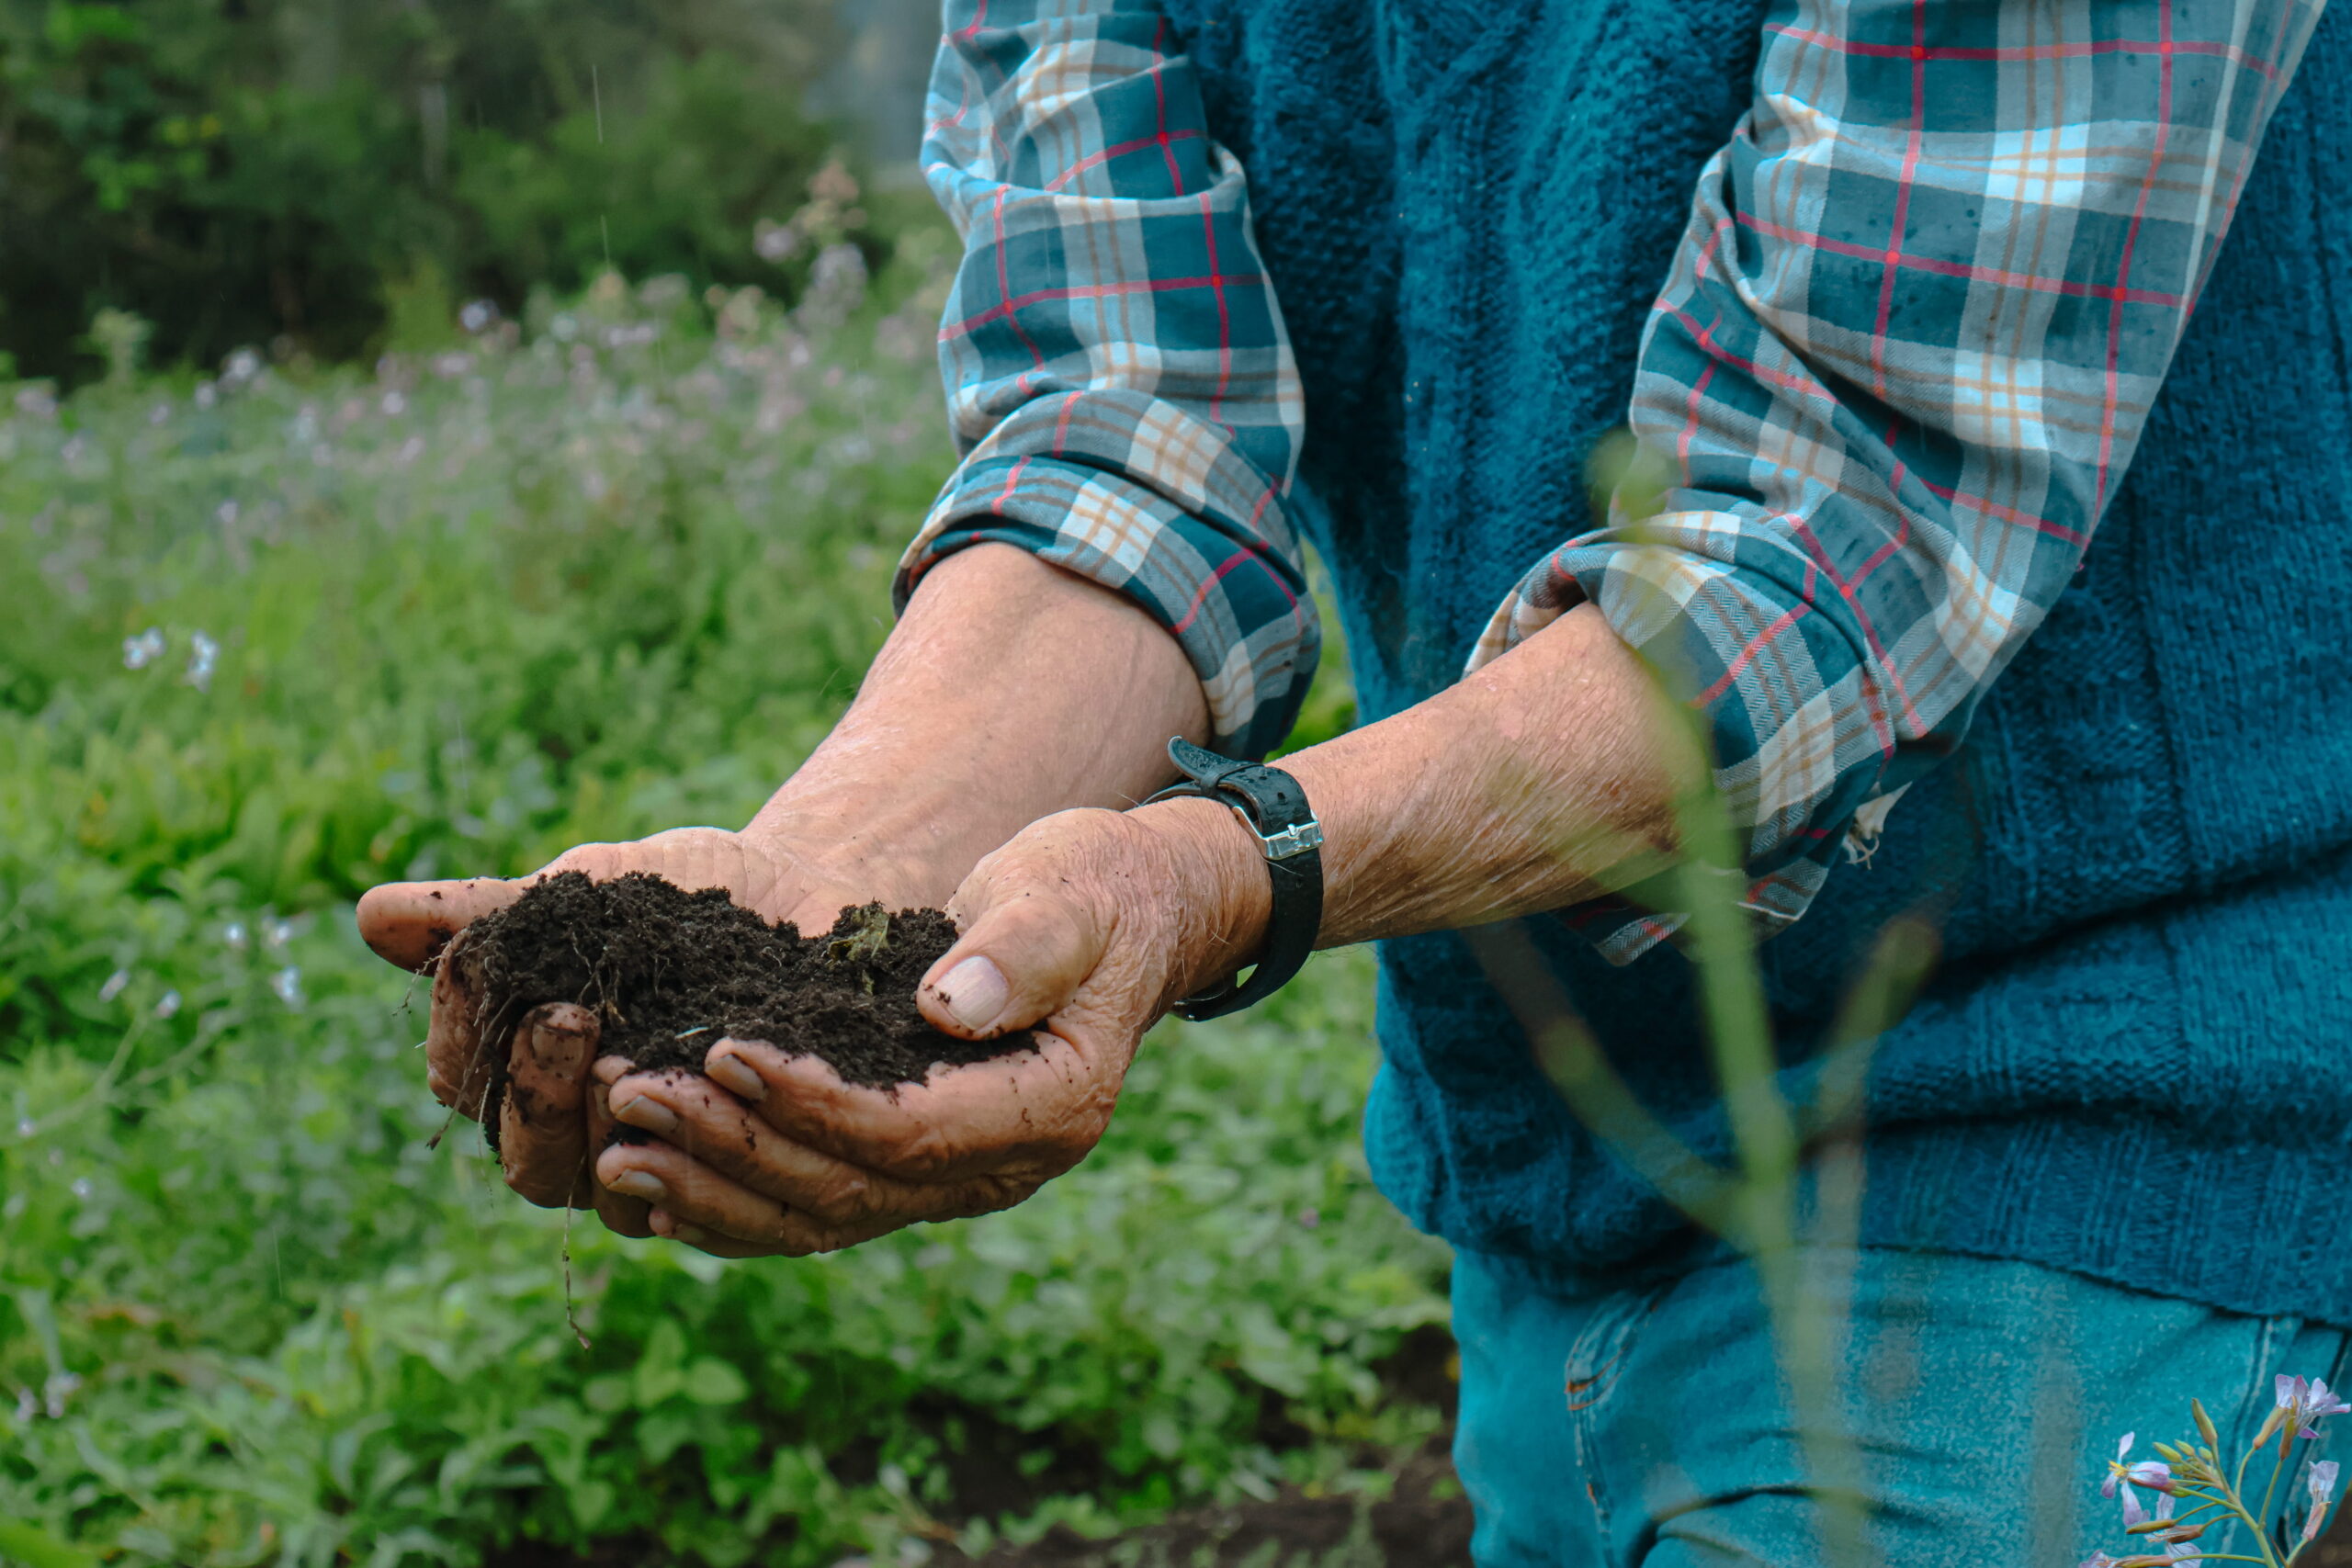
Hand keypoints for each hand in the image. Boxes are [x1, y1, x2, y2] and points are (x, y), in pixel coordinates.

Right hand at [356, 826, 915, 1236]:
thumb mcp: (597, 891)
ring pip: (614, 1191)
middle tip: (569, 1019)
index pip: (465, 1086)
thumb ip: (495, 913)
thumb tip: (370, 915)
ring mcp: (667, 1168)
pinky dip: (700, 1153)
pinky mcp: (743, 1178)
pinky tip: (707, 1100)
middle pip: (529, 1163)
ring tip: (630, 1060)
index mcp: (529, 1079)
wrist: (815, 904)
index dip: (465, 1040)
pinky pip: (712, 1198)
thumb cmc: (690, 898)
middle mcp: (588, 1142)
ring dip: (611, 1130)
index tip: (487, 972)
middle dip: (538, 1093)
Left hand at [590, 799, 1268, 1256]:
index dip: (815, 1102)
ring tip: (613, 1152)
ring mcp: (954, 1180)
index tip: (725, 1051)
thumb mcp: (1072, 893)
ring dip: (712, 1191)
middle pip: (851, 1190)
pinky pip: (812, 1209)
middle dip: (735, 1148)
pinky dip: (730, 1204)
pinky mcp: (908, 1165)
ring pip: (820, 1219)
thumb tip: (949, 1004)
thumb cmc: (1094, 891)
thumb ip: (1023, 947)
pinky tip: (651, 1186)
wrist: (1117, 917)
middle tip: (629, 1096)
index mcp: (1050, 1110)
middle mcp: (1001, 1167)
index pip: (913, 1133)